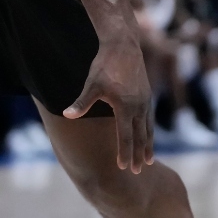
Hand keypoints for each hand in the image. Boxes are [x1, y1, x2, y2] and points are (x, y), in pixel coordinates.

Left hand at [64, 36, 153, 172]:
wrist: (123, 45)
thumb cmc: (104, 65)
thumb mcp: (92, 84)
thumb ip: (82, 103)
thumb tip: (67, 115)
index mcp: (125, 107)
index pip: (125, 137)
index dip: (125, 153)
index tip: (124, 168)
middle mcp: (138, 106)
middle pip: (140, 137)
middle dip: (139, 155)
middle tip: (138, 172)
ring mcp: (145, 101)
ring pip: (147, 129)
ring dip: (147, 145)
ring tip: (149, 160)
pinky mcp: (146, 95)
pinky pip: (149, 118)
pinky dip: (149, 131)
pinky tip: (147, 136)